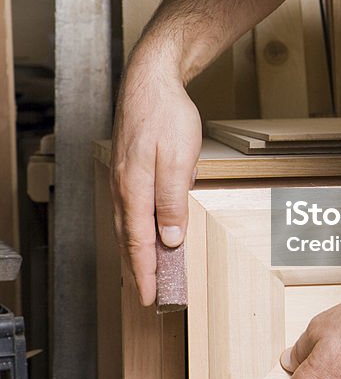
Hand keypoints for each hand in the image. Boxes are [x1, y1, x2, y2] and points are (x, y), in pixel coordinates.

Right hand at [110, 52, 201, 305]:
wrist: (150, 80)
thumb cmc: (167, 115)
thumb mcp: (179, 159)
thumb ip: (173, 201)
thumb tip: (170, 239)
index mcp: (135, 189)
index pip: (139, 243)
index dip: (145, 272)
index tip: (150, 297)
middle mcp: (123, 187)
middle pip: (129, 238)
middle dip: (138, 269)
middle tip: (147, 295)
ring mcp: (122, 176)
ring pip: (128, 223)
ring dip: (135, 250)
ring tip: (145, 271)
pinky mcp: (127, 167)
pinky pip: (131, 206)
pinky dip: (136, 227)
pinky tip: (145, 230)